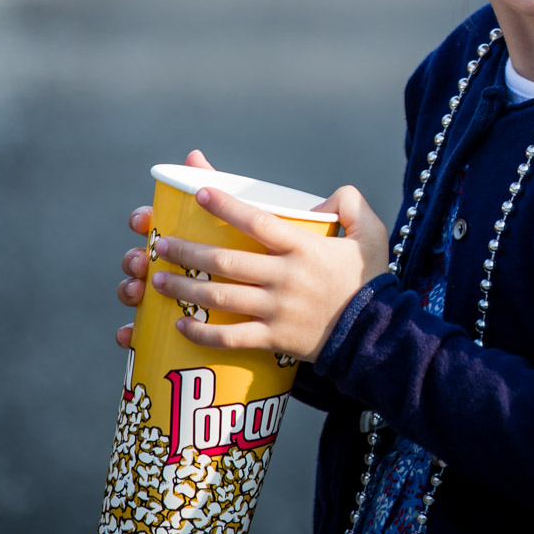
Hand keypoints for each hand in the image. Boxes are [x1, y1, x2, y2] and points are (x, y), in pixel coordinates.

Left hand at [115, 150, 390, 362]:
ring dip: (183, 288)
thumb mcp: (372, 234)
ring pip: (219, 297)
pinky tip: (179, 324)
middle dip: (186, 251)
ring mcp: (277, 310)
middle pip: (225, 261)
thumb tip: (324, 199)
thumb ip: (351, 204)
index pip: (258, 221)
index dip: (226, 206)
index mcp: (304, 248)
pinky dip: (202, 333)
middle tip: (160, 244)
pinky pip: (231, 337)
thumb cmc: (370, 281)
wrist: (377, 334)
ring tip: (155, 279)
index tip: (199, 193)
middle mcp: (285, 277)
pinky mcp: (274, 339)